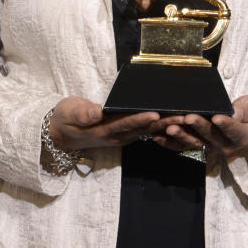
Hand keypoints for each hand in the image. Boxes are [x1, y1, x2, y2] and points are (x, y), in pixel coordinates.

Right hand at [49, 96, 184, 150]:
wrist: (61, 133)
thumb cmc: (65, 119)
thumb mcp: (69, 113)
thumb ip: (83, 113)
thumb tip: (96, 112)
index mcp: (104, 130)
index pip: (126, 123)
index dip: (141, 120)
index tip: (156, 114)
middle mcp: (117, 135)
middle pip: (144, 129)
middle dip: (164, 123)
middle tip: (184, 116)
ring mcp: (122, 136)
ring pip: (148, 131)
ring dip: (167, 125)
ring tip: (186, 117)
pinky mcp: (125, 133)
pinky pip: (145, 132)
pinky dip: (160, 127)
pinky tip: (173, 122)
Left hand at [153, 95, 247, 158]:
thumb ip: (246, 111)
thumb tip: (234, 112)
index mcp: (242, 136)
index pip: (234, 130)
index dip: (225, 124)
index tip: (217, 117)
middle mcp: (226, 145)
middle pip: (211, 136)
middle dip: (198, 126)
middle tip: (187, 117)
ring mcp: (211, 147)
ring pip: (195, 143)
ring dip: (181, 136)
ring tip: (170, 127)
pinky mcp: (200, 147)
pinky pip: (184, 147)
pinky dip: (171, 143)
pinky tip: (158, 136)